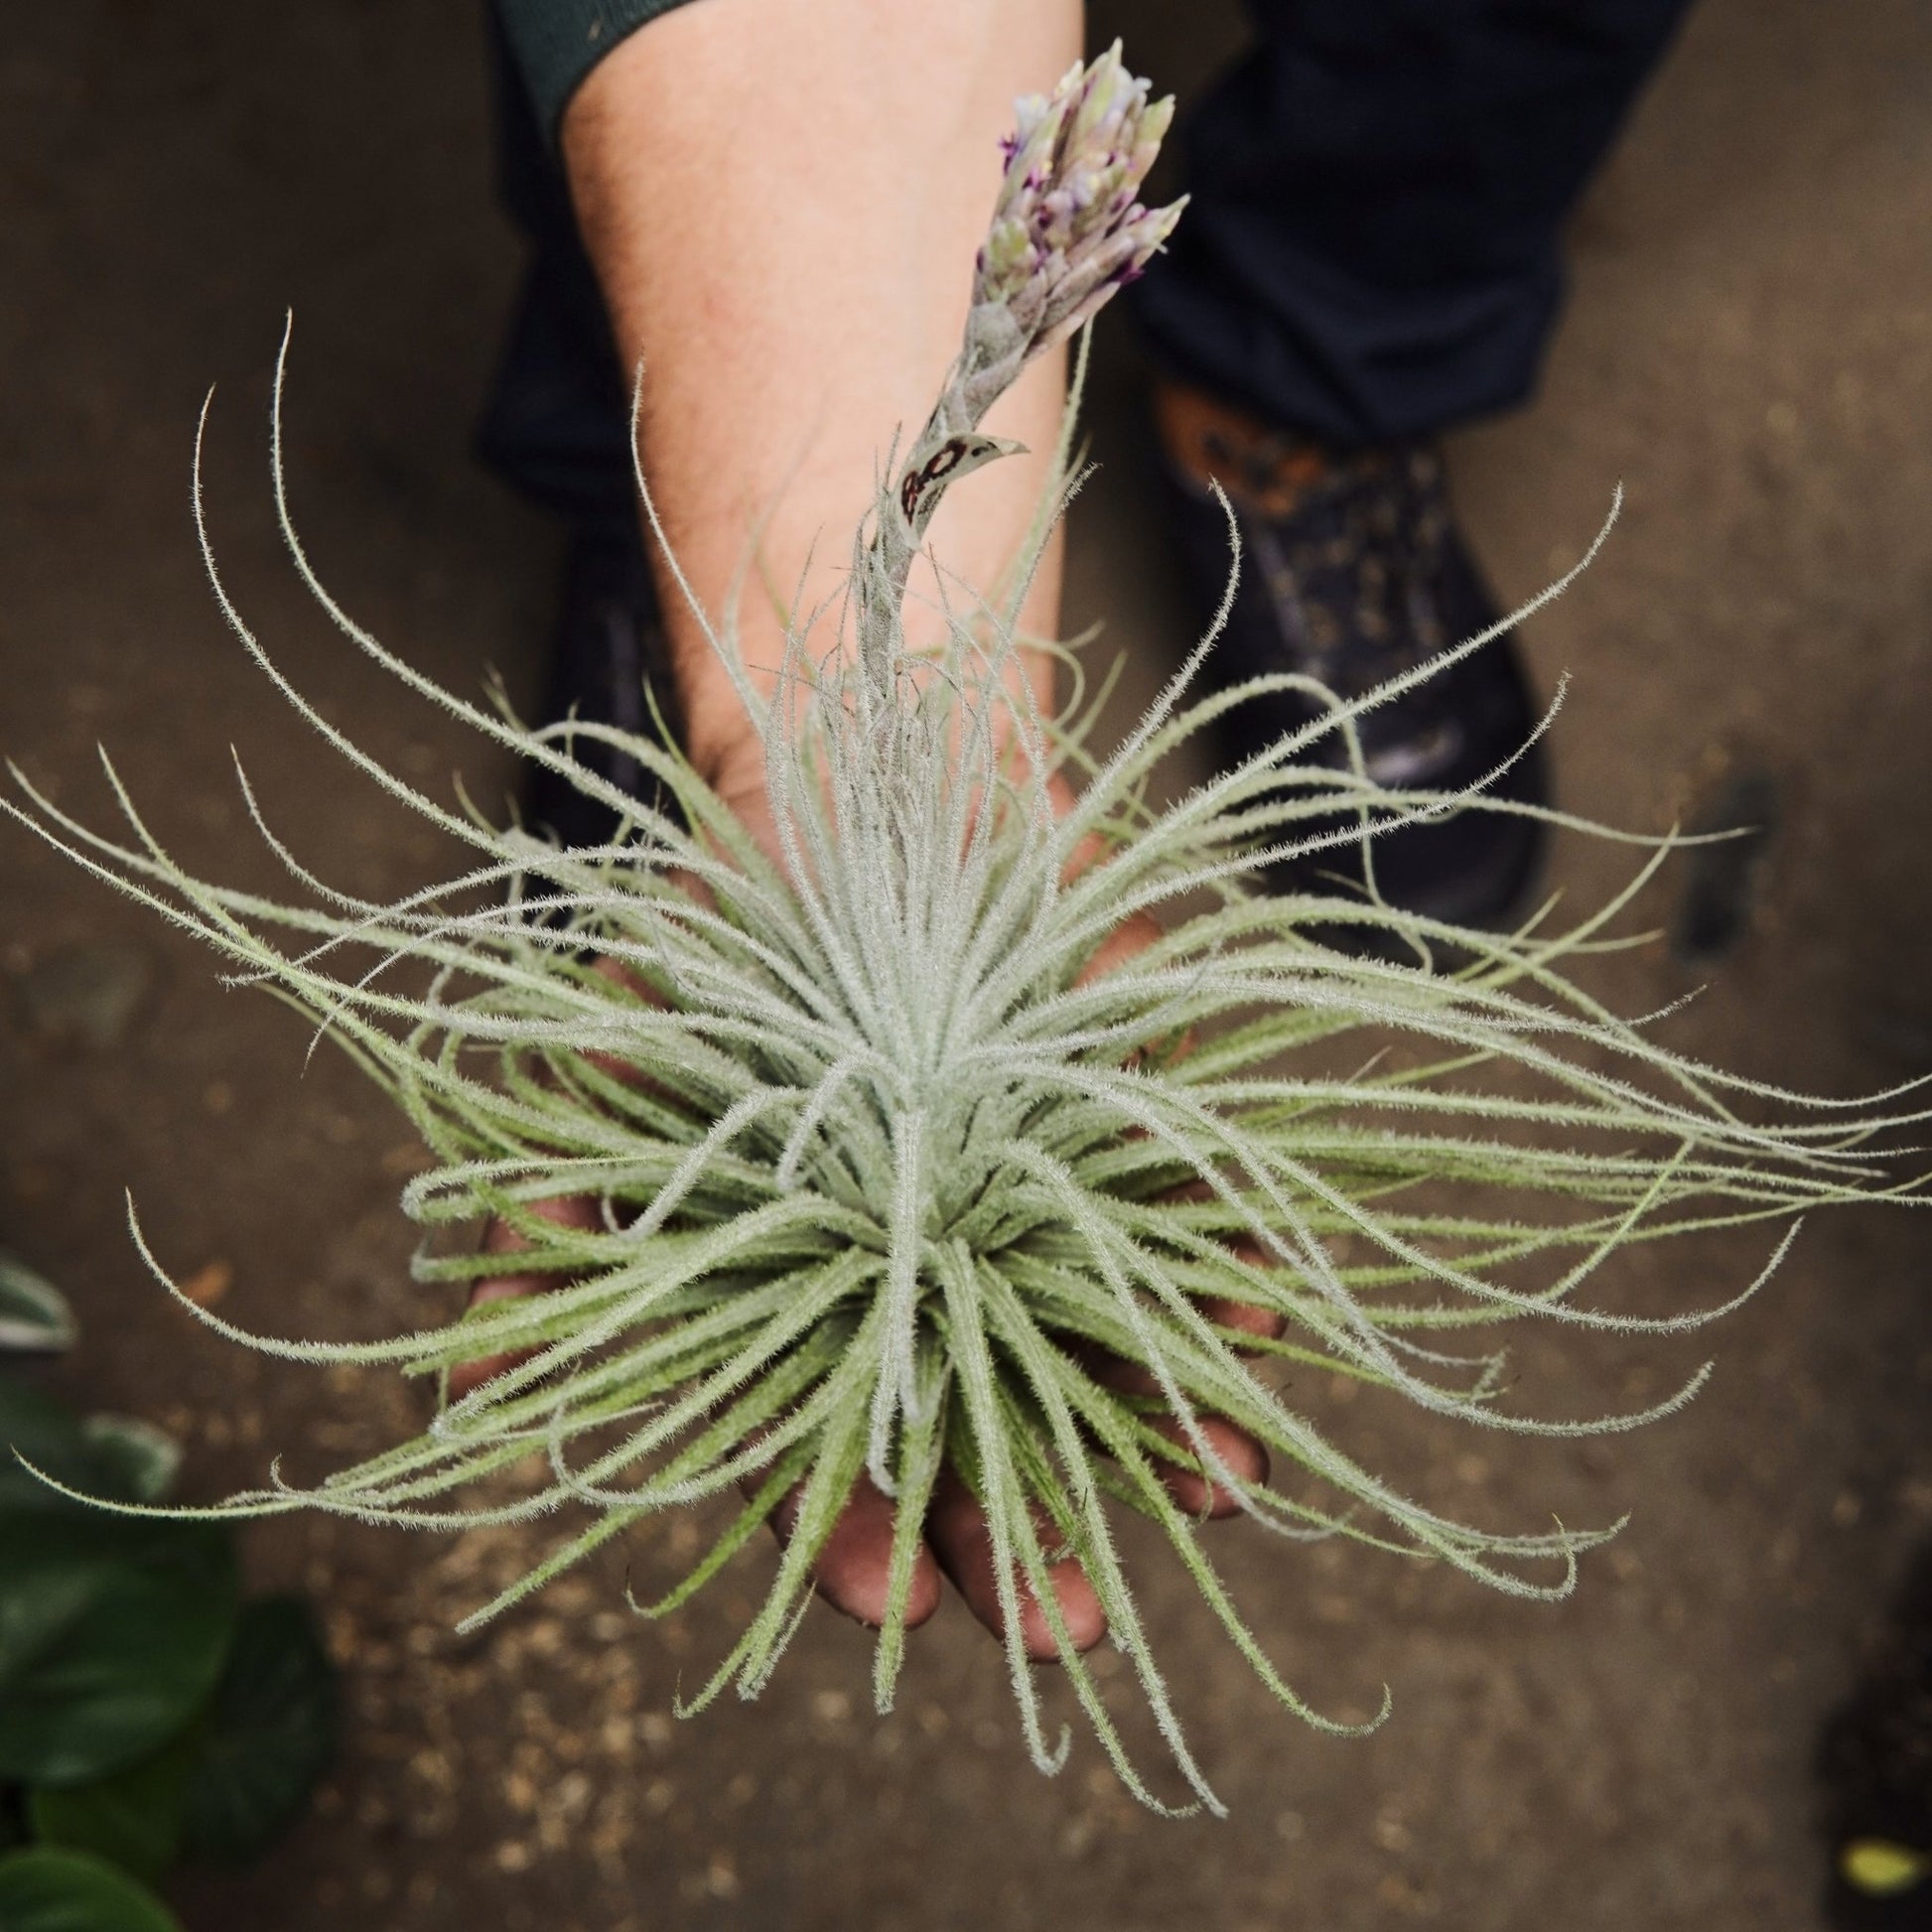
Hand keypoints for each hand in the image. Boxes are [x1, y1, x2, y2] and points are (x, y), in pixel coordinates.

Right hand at [449, 799, 1280, 1660]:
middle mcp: (938, 1266)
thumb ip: (550, 1232)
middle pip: (986, 1430)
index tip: (895, 1600)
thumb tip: (464, 1406)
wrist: (853, 777)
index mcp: (817, 1288)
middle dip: (1026, 1526)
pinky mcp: (1132, 1114)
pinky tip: (1252, 1327)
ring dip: (1156, 1423)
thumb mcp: (605, 1068)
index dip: (858, 1530)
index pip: (834, 1446)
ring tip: (1213, 1494)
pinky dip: (1223, 1262)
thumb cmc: (720, 938)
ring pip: (1105, 1344)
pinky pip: (1190, 1207)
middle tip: (1072, 1619)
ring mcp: (1042, 1197)